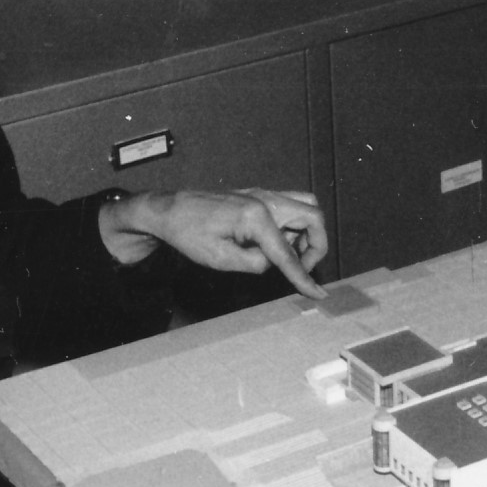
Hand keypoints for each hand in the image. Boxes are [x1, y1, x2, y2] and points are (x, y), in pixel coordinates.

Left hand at [100, 188, 327, 298]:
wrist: (169, 210)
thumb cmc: (189, 232)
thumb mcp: (221, 260)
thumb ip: (256, 264)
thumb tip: (274, 263)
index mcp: (256, 216)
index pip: (289, 252)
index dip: (304, 276)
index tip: (317, 293)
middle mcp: (265, 200)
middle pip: (313, 217)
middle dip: (316, 246)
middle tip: (300, 267)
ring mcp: (263, 194)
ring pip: (307, 206)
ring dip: (308, 232)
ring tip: (288, 254)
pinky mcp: (258, 195)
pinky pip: (291, 205)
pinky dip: (295, 224)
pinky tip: (275, 241)